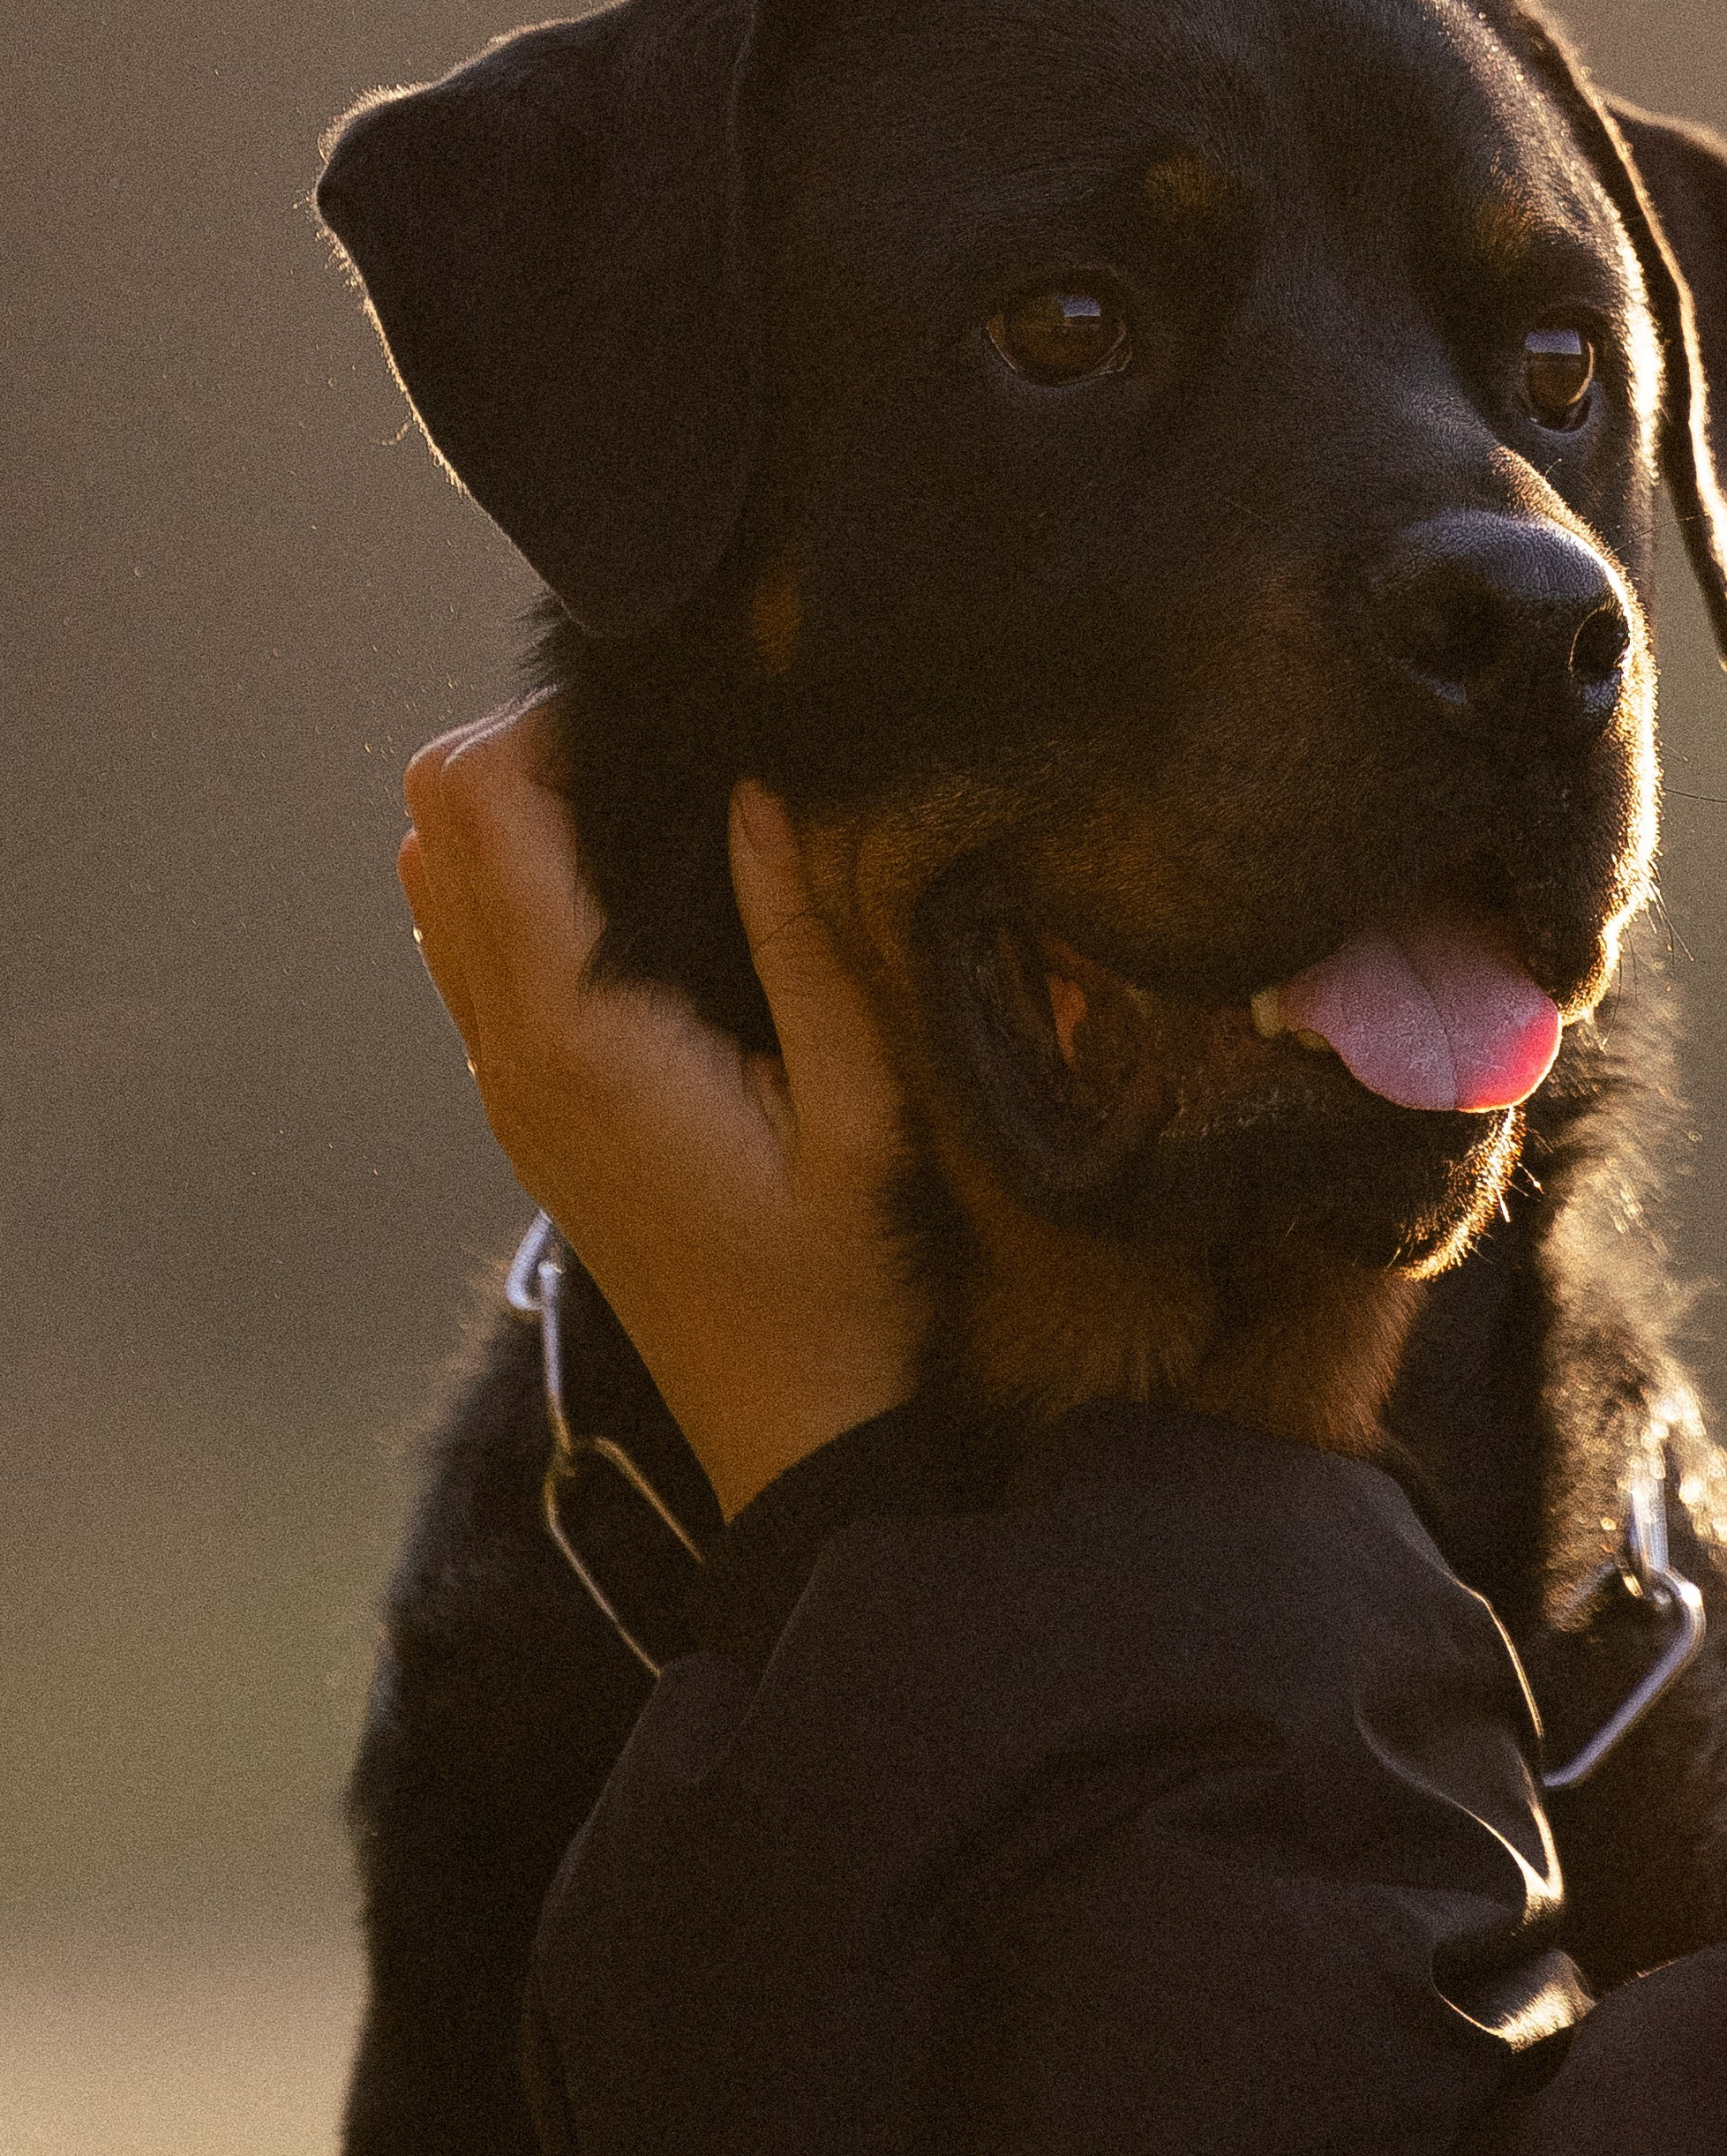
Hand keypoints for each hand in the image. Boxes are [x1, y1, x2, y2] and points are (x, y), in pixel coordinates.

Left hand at [398, 699, 925, 1519]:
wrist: (794, 1432)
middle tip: (664, 758)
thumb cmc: (844, 1285)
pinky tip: (634, 900)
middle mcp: (512, 1049)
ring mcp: (506, 1084)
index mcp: (581, 1034)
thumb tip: (759, 789)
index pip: (480, 807)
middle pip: (435, 819)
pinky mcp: (526, 1110)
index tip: (669, 723)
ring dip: (519, 819)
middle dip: (531, 753)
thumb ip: (803, 942)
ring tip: (651, 816)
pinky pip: (474, 952)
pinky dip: (521, 889)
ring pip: (438, 880)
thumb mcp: (862, 1111)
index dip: (554, 726)